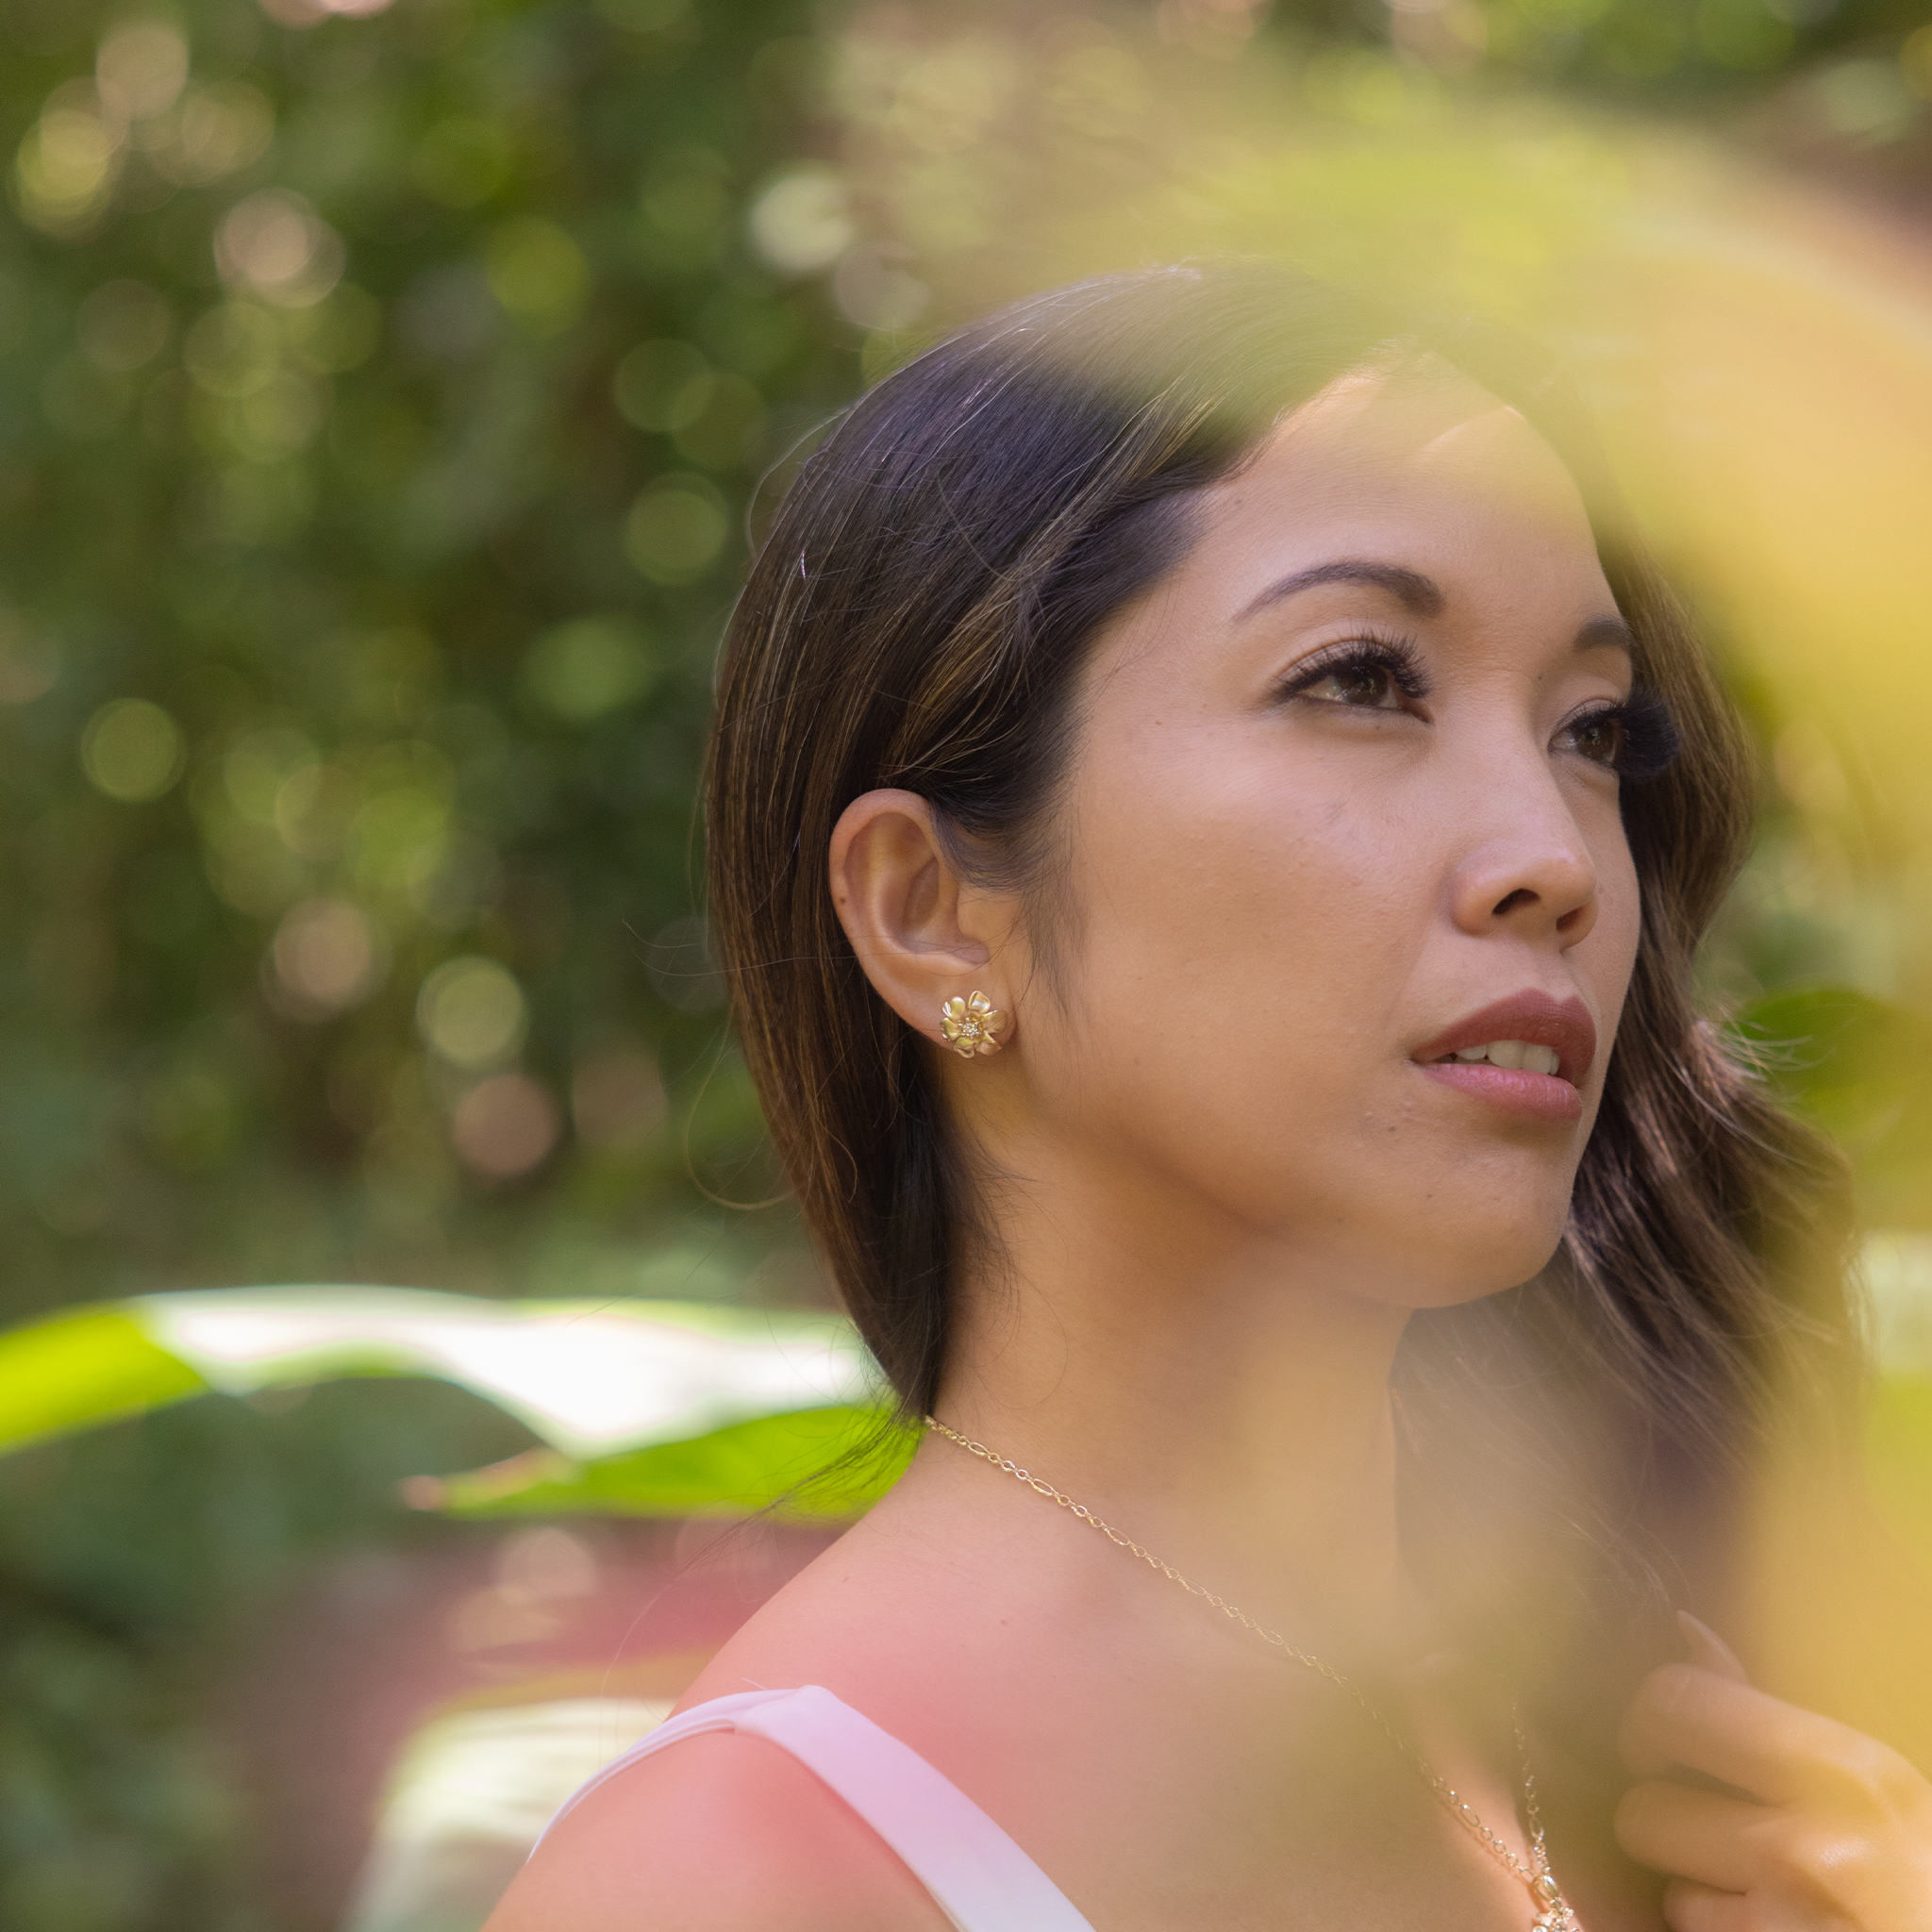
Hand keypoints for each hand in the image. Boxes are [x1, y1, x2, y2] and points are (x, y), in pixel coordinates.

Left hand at [1614, 1612, 1931, 1929]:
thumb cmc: (1912, 1875)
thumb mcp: (1869, 1790)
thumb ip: (1773, 1716)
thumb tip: (1686, 1627)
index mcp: (1846, 1775)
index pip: (1677, 1699)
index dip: (1651, 1721)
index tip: (1665, 1745)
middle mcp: (1815, 1846)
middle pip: (1644, 1801)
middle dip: (1659, 1811)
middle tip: (1704, 1822)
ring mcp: (1788, 1920)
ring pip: (1663, 1882)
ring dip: (1689, 1882)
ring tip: (1757, 1889)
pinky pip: (1684, 1927)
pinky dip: (1709, 1929)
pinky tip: (1765, 1928)